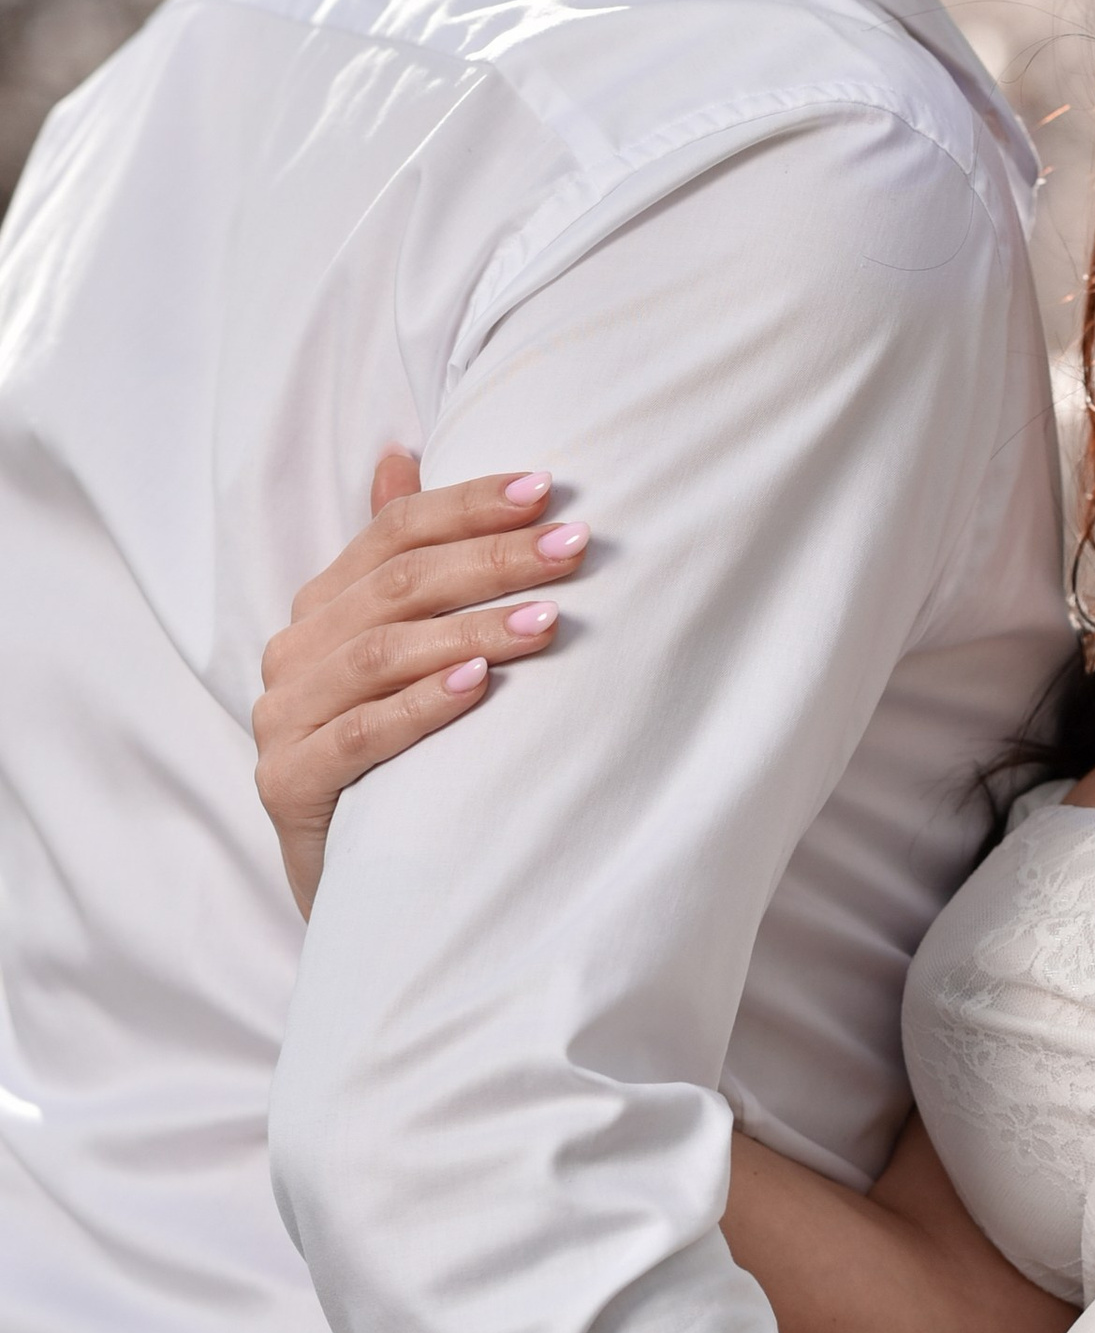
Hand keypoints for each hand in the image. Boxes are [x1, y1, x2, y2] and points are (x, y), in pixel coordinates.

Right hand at [254, 451, 591, 912]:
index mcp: (323, 606)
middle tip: (573, 546)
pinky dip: (423, 705)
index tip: (548, 489)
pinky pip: (363, 734)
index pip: (394, 532)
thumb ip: (396, 558)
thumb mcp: (401, 653)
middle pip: (398, 586)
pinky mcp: (289, 783)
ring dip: (474, 629)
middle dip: (493, 560)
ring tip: (549, 618)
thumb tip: (400, 452)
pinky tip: (481, 684)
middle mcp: (295, 652)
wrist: (357, 881)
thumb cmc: (397, 755)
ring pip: (384, 654)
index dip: (469, 506)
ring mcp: (283, 718)